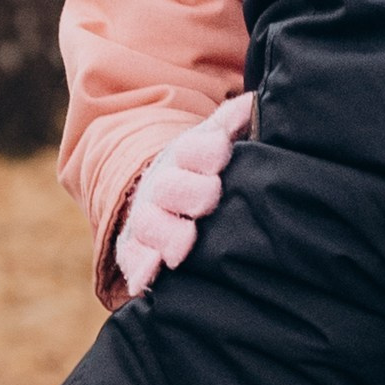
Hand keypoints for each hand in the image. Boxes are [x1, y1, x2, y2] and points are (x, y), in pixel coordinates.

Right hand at [114, 93, 254, 298]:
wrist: (159, 194)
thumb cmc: (201, 171)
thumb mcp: (214, 141)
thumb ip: (231, 123)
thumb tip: (252, 104)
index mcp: (182, 158)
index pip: (190, 149)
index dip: (205, 150)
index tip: (222, 151)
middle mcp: (161, 186)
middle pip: (169, 186)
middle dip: (190, 191)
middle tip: (209, 198)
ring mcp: (147, 218)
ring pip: (149, 224)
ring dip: (166, 232)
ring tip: (183, 245)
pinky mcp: (137, 248)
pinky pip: (133, 259)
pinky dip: (139, 269)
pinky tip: (147, 281)